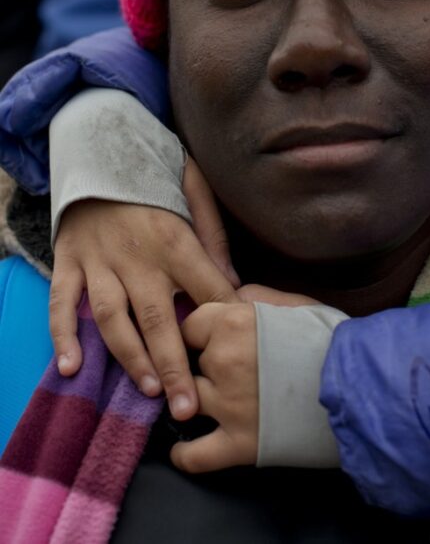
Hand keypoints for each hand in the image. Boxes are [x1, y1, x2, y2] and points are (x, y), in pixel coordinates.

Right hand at [49, 158, 239, 420]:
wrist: (97, 150)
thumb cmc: (153, 174)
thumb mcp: (193, 186)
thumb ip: (213, 231)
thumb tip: (233, 281)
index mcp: (174, 238)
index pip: (205, 288)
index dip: (223, 321)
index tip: (237, 353)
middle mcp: (137, 256)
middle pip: (159, 318)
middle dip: (175, 365)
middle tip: (188, 407)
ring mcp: (99, 262)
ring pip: (114, 319)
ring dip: (131, 358)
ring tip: (149, 392)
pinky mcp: (70, 263)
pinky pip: (63, 303)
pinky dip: (64, 335)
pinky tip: (71, 367)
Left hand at [170, 288, 320, 473]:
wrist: (361, 384)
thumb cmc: (332, 340)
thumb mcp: (295, 303)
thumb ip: (255, 297)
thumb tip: (232, 298)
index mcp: (234, 323)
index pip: (191, 326)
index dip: (199, 333)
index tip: (205, 342)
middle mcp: (223, 362)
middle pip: (190, 362)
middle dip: (204, 366)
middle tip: (222, 371)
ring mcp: (229, 406)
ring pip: (187, 402)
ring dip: (193, 403)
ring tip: (199, 405)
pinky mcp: (240, 443)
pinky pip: (195, 455)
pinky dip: (185, 454)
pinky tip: (183, 449)